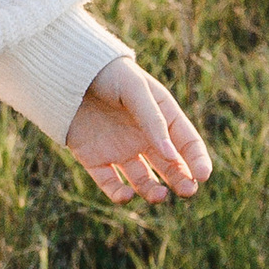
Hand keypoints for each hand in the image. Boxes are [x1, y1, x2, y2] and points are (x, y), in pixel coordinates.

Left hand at [65, 55, 210, 203]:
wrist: (66, 73)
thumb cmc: (106, 74)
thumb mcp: (134, 90)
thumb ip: (152, 119)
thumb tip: (170, 154)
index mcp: (161, 117)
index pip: (187, 143)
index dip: (198, 160)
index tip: (202, 176)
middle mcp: (144, 137)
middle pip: (170, 166)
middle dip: (181, 181)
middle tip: (187, 192)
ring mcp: (120, 150)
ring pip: (143, 180)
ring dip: (153, 191)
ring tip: (158, 195)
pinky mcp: (96, 160)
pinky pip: (110, 183)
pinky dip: (118, 194)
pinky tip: (125, 194)